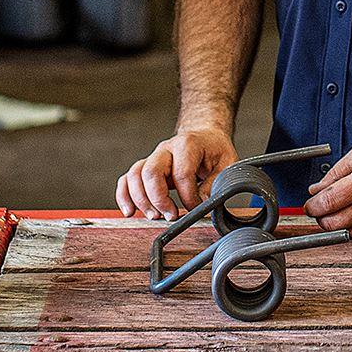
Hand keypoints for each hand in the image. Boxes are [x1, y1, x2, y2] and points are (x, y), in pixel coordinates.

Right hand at [116, 129, 237, 220]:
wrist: (205, 135)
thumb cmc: (215, 149)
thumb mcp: (227, 162)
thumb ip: (216, 182)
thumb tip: (203, 204)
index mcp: (188, 144)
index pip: (182, 173)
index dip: (188, 196)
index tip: (195, 209)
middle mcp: (166, 148)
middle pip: (151, 172)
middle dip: (158, 199)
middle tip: (169, 216)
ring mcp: (153, 157)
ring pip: (135, 176)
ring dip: (141, 200)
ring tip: (153, 216)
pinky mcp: (145, 166)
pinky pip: (127, 179)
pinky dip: (124, 196)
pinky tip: (130, 211)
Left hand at [303, 142, 351, 239]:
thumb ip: (337, 171)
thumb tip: (316, 190)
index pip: (326, 203)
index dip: (312, 206)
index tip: (310, 204)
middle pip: (332, 224)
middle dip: (321, 217)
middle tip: (321, 209)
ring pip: (346, 232)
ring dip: (338, 223)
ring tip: (345, 206)